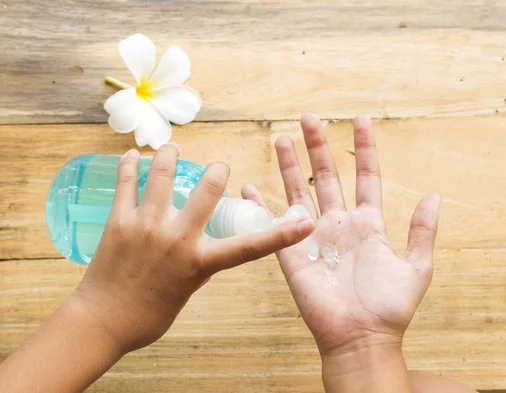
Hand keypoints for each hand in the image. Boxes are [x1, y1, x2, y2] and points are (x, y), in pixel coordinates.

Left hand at [73, 143, 314, 352]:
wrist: (102, 323)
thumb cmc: (148, 315)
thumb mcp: (187, 290)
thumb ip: (199, 263)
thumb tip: (202, 244)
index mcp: (201, 262)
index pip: (251, 247)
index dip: (283, 234)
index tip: (305, 223)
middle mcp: (178, 240)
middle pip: (208, 189)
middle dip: (218, 170)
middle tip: (218, 167)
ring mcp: (146, 227)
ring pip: (161, 174)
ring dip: (170, 154)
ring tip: (173, 147)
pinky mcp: (119, 222)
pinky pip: (125, 184)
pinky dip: (129, 165)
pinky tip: (131, 155)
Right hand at [242, 115, 439, 356]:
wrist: (360, 337)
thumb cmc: (390, 308)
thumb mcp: (416, 267)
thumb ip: (422, 231)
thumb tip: (432, 195)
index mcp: (368, 224)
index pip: (366, 176)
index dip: (364, 148)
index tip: (360, 119)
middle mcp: (339, 224)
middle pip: (326, 175)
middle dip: (318, 146)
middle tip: (310, 118)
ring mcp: (313, 236)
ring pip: (299, 191)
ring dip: (289, 165)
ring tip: (282, 138)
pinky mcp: (291, 253)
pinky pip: (273, 223)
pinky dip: (260, 205)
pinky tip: (249, 187)